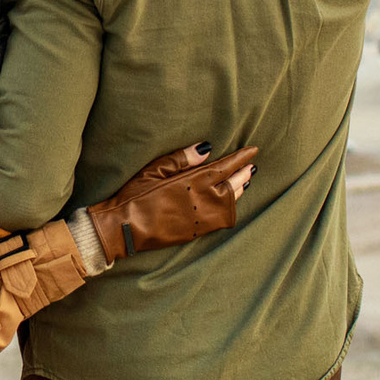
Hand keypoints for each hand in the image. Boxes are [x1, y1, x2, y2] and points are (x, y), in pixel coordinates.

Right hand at [79, 142, 259, 263]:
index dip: (241, 159)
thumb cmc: (136, 194)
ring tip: (244, 182)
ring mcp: (202, 218)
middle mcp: (203, 200)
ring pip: (230, 203)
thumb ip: (183, 158)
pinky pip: (222, 220)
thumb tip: (207, 148)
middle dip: (244, 174)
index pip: (225, 166)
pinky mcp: (197, 231)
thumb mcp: (156, 169)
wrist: (126, 227)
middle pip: (233, 185)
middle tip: (252, 167)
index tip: (253, 151)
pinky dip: (230, 209)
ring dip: (239, 191)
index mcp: (194, 181)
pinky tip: (229, 204)